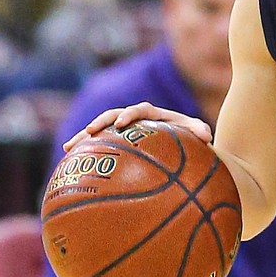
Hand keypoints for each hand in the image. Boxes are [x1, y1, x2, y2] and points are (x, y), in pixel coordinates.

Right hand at [70, 101, 211, 149]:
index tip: (123, 123)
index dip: (130, 114)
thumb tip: (207, 135)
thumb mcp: (196, 132)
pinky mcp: (115, 143)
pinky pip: (98, 147)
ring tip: (68, 148)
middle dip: (99, 123)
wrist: (180, 142)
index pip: (139, 110)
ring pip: (99, 131)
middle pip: (111, 116)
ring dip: (83, 138)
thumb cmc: (189, 137)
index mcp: (151, 114)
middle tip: (90, 132)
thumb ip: (199, 129)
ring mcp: (121, 131)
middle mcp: (133, 119)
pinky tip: (70, 166)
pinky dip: (85, 154)